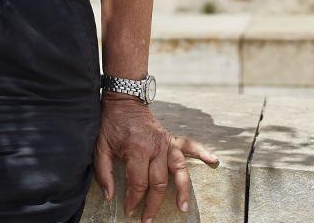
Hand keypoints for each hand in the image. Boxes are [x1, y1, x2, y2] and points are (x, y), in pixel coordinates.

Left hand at [94, 97, 218, 220]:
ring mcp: (166, 143)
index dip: (133, 199)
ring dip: (182, 190)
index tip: (129, 209)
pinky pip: (190, 145)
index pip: (138, 183)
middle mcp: (155, 148)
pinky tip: (213, 161)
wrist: (124, 101)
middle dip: (152, 204)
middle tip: (147, 219)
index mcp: (137, 150)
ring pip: (179, 170)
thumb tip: (109, 195)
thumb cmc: (111, 125)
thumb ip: (104, 171)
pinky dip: (203, 152)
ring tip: (183, 208)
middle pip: (158, 183)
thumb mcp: (100, 146)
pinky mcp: (171, 138)